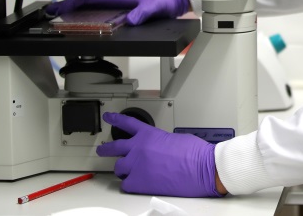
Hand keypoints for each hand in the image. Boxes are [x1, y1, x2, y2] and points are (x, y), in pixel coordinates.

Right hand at [45, 0, 188, 25]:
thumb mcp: (154, 6)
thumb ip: (143, 12)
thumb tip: (132, 20)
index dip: (74, 1)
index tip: (62, 8)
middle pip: (85, 0)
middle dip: (67, 5)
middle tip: (51, 13)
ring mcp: (116, 4)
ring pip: (90, 5)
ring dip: (74, 10)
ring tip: (59, 17)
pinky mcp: (120, 9)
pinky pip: (98, 11)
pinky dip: (85, 14)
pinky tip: (80, 21)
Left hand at [96, 112, 223, 197]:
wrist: (201, 168)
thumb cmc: (194, 153)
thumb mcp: (174, 138)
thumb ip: (159, 141)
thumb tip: (156, 148)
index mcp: (149, 134)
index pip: (126, 123)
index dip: (115, 120)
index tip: (109, 118)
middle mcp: (139, 148)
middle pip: (114, 147)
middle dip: (106, 148)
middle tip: (102, 149)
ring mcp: (137, 166)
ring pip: (119, 168)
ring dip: (123, 169)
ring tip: (127, 171)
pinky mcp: (139, 183)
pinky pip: (126, 185)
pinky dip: (130, 184)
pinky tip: (136, 183)